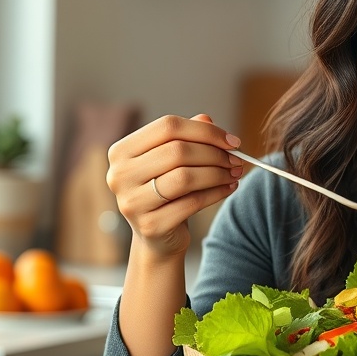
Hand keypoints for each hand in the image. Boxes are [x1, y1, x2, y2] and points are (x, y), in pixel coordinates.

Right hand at [106, 113, 242, 257]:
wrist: (157, 235)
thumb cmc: (166, 188)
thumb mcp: (173, 159)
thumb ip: (187, 135)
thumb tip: (207, 120)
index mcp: (121, 151)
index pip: (167, 126)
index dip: (204, 131)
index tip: (232, 140)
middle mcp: (120, 175)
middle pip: (178, 151)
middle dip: (215, 154)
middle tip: (237, 159)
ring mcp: (132, 202)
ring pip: (185, 177)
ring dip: (218, 173)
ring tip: (234, 173)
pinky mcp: (150, 225)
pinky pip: (192, 203)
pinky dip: (216, 193)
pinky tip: (228, 188)